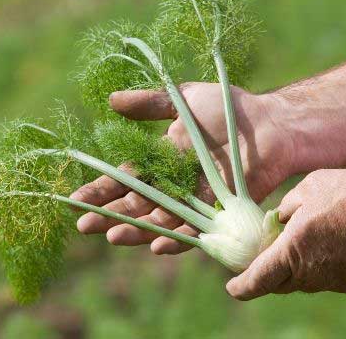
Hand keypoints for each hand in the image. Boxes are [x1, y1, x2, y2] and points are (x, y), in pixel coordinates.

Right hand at [70, 82, 297, 253]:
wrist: (271, 123)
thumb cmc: (228, 109)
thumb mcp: (182, 99)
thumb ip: (149, 104)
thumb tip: (110, 100)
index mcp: (158, 161)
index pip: (122, 179)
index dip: (99, 190)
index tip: (74, 200)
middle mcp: (172, 185)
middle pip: (134, 204)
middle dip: (107, 215)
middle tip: (83, 226)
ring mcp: (193, 200)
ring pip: (158, 220)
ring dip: (135, 230)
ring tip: (113, 237)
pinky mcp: (217, 211)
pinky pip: (195, 229)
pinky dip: (176, 239)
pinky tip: (158, 246)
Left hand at [226, 169, 345, 299]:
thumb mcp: (309, 188)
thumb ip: (286, 208)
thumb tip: (277, 219)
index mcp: (292, 251)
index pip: (257, 280)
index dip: (241, 286)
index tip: (231, 288)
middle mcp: (310, 274)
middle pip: (278, 283)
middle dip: (266, 274)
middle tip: (261, 259)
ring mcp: (333, 281)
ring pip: (303, 281)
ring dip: (294, 268)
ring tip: (299, 243)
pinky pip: (326, 278)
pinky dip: (318, 266)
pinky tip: (327, 244)